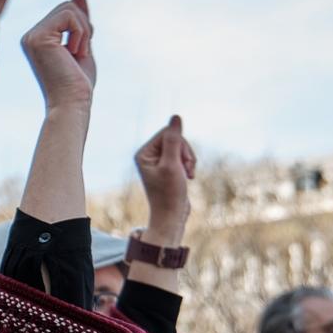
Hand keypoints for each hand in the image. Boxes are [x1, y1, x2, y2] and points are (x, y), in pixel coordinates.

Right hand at [20, 0, 96, 114]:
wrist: (71, 104)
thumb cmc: (77, 84)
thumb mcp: (81, 45)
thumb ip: (79, 22)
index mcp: (38, 39)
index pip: (65, 12)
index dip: (81, 26)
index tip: (81, 50)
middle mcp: (30, 36)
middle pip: (67, 6)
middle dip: (84, 26)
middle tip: (81, 51)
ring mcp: (32, 36)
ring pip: (69, 8)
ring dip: (83, 30)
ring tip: (77, 53)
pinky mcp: (38, 38)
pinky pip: (69, 15)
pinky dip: (81, 32)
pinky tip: (75, 52)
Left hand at [134, 115, 195, 238]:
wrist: (172, 216)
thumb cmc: (169, 193)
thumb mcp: (173, 164)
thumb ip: (174, 140)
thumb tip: (176, 116)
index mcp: (143, 153)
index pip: (167, 132)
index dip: (180, 145)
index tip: (180, 163)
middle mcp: (148, 156)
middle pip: (175, 139)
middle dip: (185, 153)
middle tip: (186, 170)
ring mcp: (158, 162)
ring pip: (181, 148)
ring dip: (189, 160)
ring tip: (188, 175)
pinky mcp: (168, 168)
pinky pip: (183, 156)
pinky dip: (189, 165)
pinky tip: (188, 177)